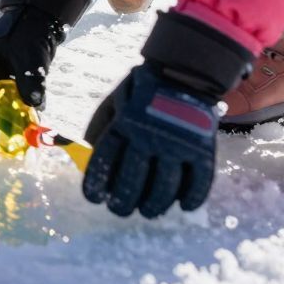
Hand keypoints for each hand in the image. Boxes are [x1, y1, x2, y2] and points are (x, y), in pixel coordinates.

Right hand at [0, 0, 91, 139]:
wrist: (41, 17)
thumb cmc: (28, 31)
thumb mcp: (29, 56)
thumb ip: (30, 80)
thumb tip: (35, 106)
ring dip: (0, 116)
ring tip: (7, 135)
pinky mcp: (9, 75)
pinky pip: (8, 96)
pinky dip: (14, 108)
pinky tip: (24, 119)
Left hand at [81, 12, 251, 217]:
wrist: (183, 71)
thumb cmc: (141, 93)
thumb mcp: (113, 104)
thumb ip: (98, 130)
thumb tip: (81, 158)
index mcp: (124, 125)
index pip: (106, 162)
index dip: (97, 183)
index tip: (94, 198)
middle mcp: (149, 137)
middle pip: (134, 181)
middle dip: (123, 202)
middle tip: (119, 210)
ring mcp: (178, 144)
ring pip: (165, 187)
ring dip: (155, 205)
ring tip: (148, 212)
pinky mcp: (202, 148)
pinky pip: (199, 182)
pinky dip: (192, 197)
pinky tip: (183, 205)